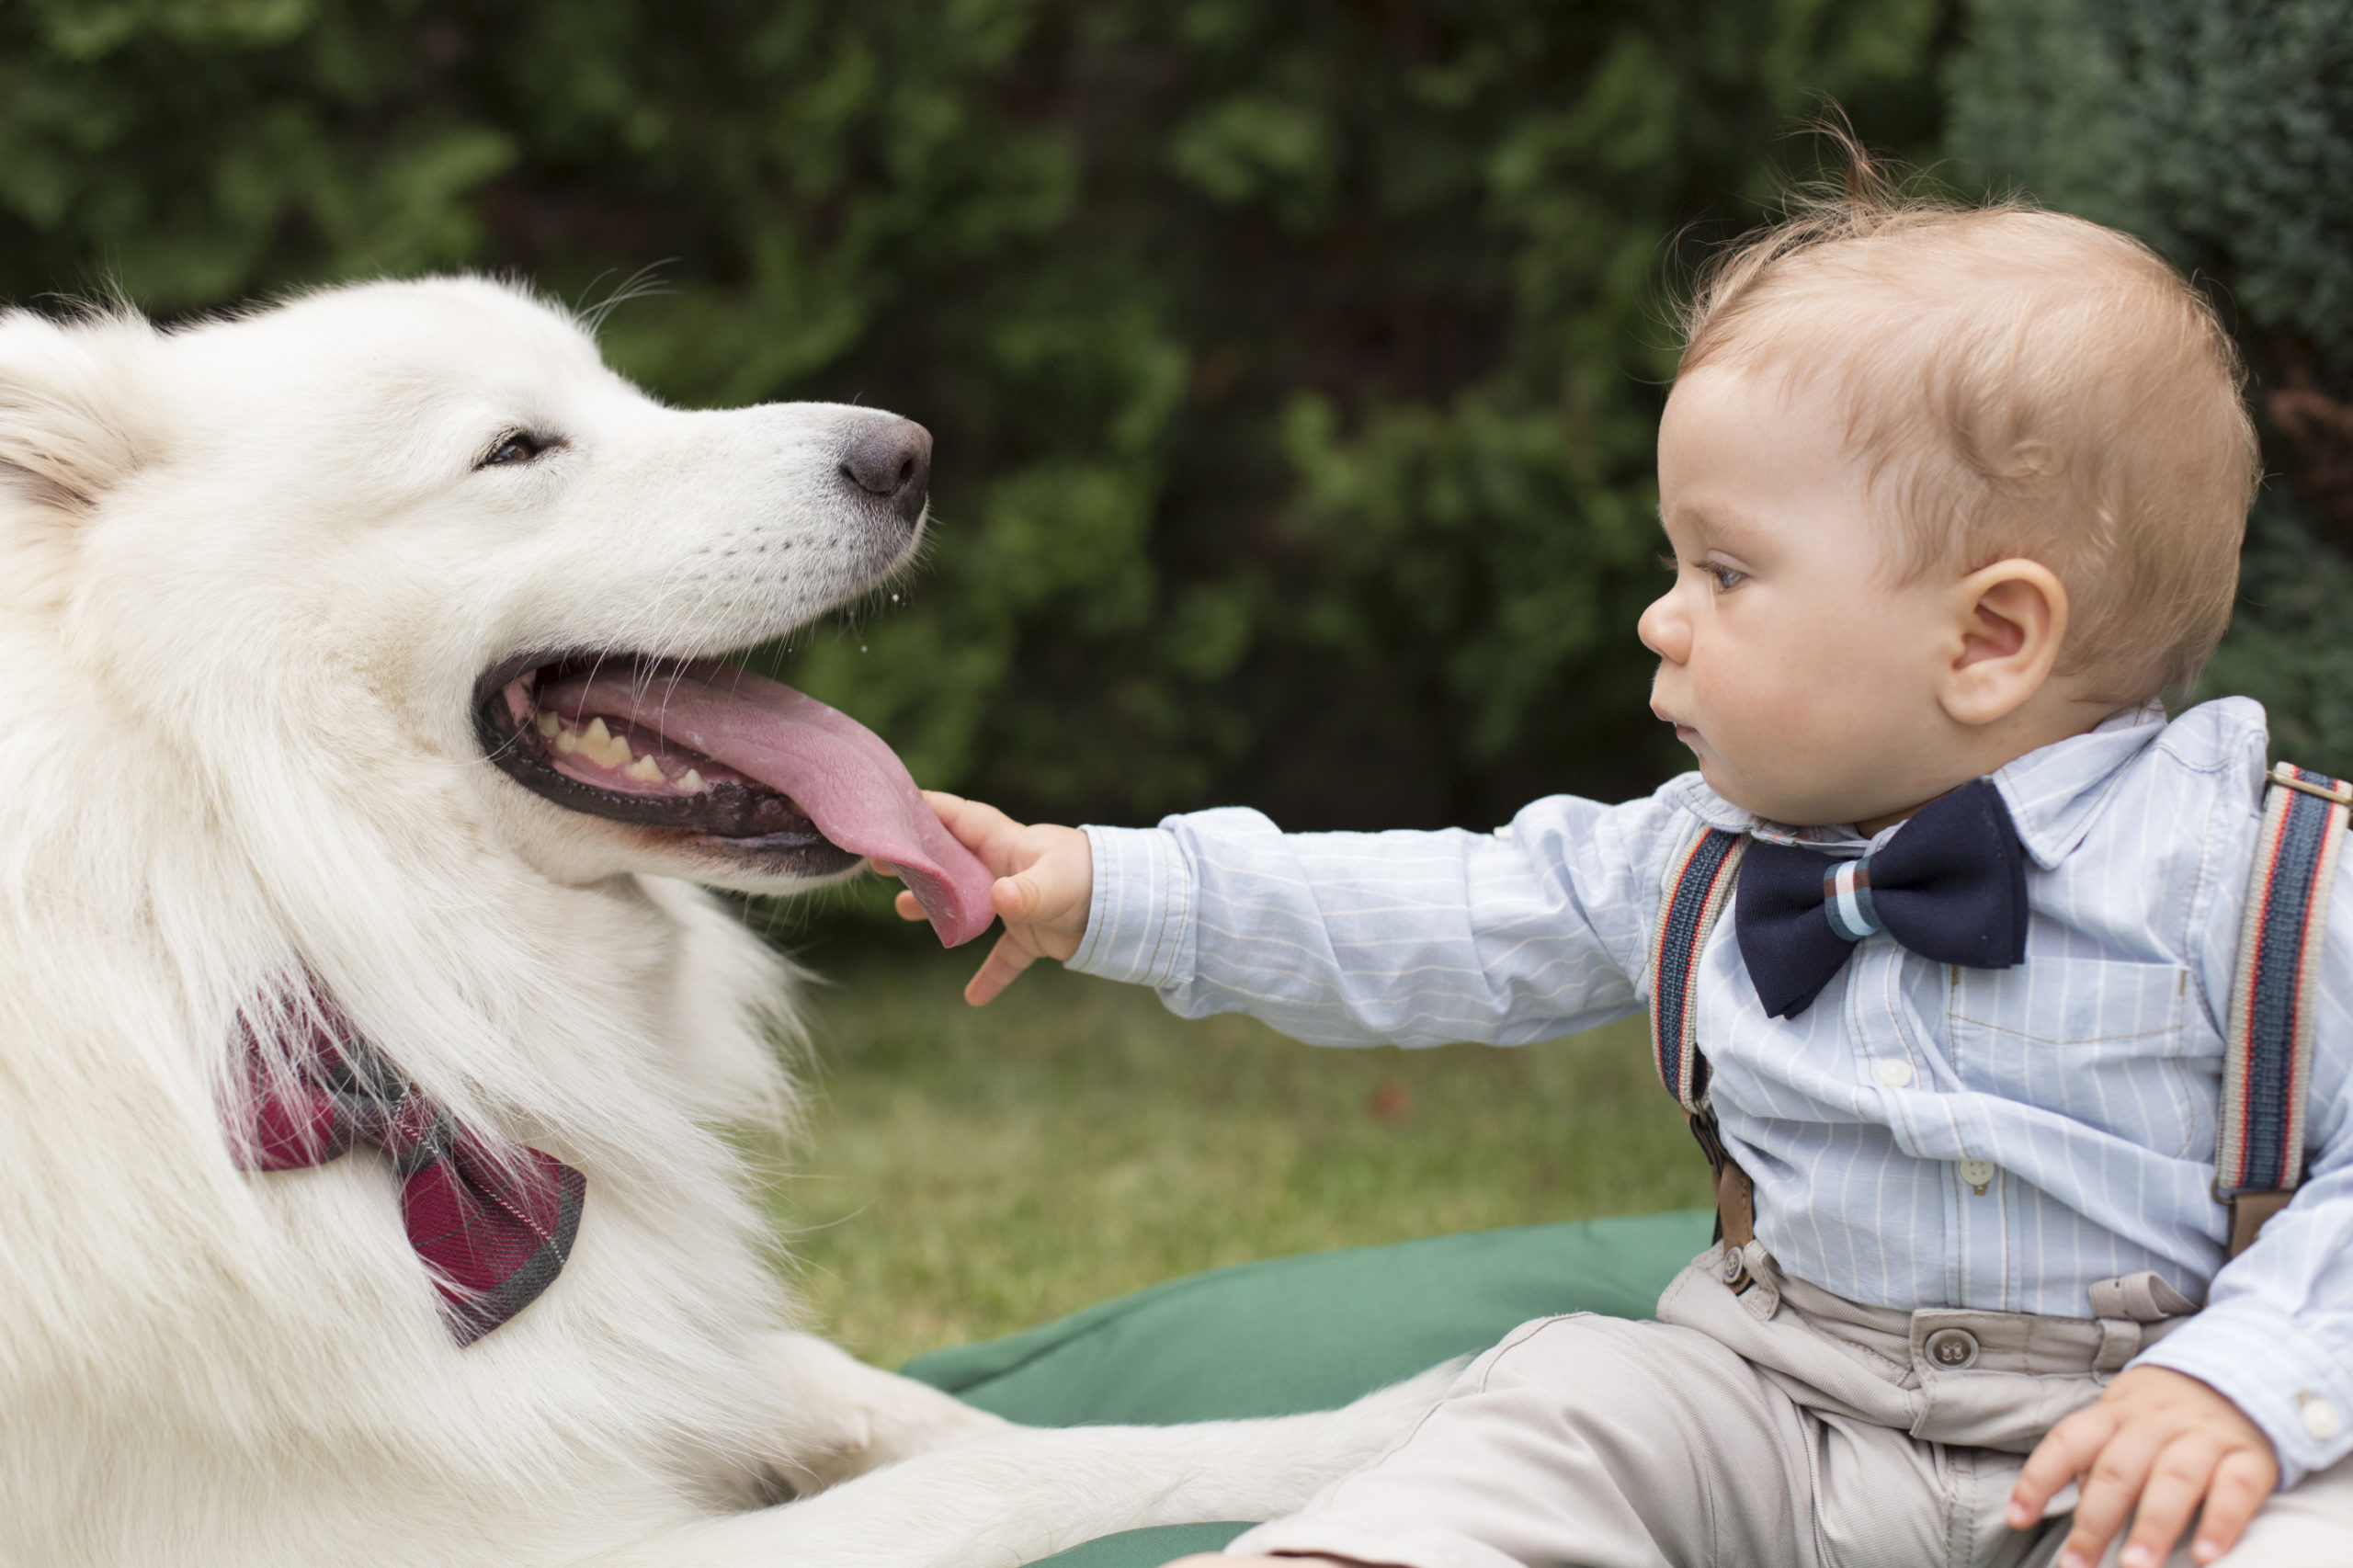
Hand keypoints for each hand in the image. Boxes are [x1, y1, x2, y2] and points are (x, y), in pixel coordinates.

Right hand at [878, 792, 1092, 1005]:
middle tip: (881, 863)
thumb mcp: (1059, 884)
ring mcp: (1018, 901)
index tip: (890, 807)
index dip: (926, 809)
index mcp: (1008, 843)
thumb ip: (1027, 892)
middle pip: (953, 860)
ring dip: (939, 908)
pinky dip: (992, 974)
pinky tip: (975, 997)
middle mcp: (1007, 868)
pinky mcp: (1034, 934)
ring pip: (970, 903)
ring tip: (903, 910)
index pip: (958, 818)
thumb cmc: (1095, 881)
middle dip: (919, 859)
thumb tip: (1000, 899)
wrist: (1136, 910)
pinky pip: (1006, 955)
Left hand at [2008, 1366, 2277, 1567]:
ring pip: (2173, 1479)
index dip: (2039, 1479)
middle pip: (2118, 1470)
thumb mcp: (2123, 1423)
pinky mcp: (2251, 1457)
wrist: (2242, 1375)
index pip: (2068, 1443)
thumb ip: (2098, 1463)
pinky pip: (2236, 1489)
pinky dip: (2221, 1523)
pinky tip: (2207, 1557)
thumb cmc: (2165, 1418)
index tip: (2017, 1519)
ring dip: (2152, 1526)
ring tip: (2135, 1567)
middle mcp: (2156, 1422)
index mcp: (2114, 1414)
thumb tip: (2077, 1513)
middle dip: (2094, 1522)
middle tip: (2076, 1566)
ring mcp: (2204, 1437)